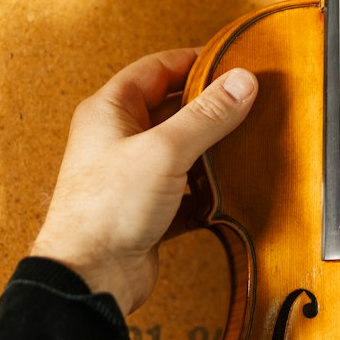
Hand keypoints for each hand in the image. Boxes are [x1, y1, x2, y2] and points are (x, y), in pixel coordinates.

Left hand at [30, 48, 257, 314]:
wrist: (90, 277)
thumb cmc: (107, 209)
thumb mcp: (165, 150)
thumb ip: (207, 116)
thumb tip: (241, 82)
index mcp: (110, 111)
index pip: (156, 69)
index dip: (194, 62)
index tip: (233, 63)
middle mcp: (118, 139)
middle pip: (172, 110)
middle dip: (209, 109)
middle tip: (248, 104)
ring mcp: (133, 176)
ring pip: (181, 152)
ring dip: (211, 151)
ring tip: (247, 144)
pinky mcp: (147, 211)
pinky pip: (184, 192)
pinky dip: (206, 192)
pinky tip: (230, 192)